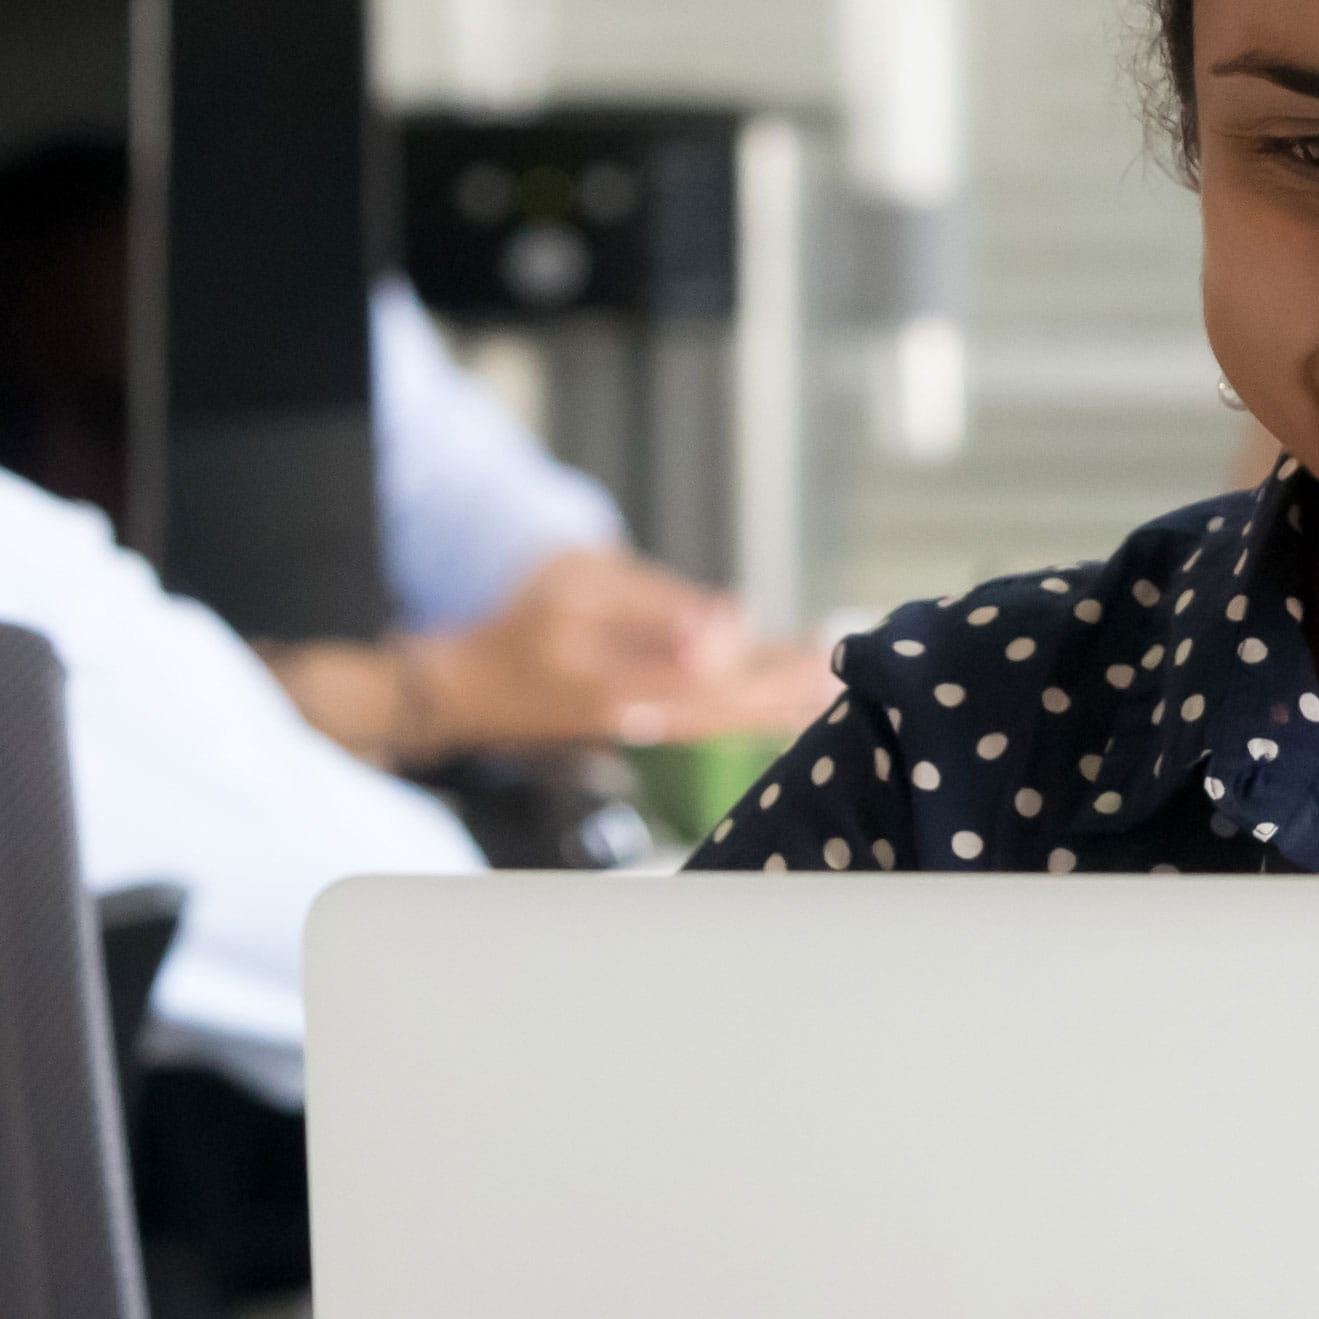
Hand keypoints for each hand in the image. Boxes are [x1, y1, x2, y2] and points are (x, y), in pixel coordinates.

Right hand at [417, 548, 838, 749]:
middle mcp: (642, 717)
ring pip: (726, 720)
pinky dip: (749, 711)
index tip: (821, 652)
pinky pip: (708, 721)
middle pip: (735, 709)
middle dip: (790, 692)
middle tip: (848, 673)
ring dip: (778, 706)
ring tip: (832, 688)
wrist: (469, 687)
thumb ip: (658, 608)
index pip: (721, 682)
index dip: (772, 670)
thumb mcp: (580, 591)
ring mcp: (641, 727)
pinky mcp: (640, 723)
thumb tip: (729, 624)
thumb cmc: (521, 627)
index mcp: (626, 686)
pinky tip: (783, 703)